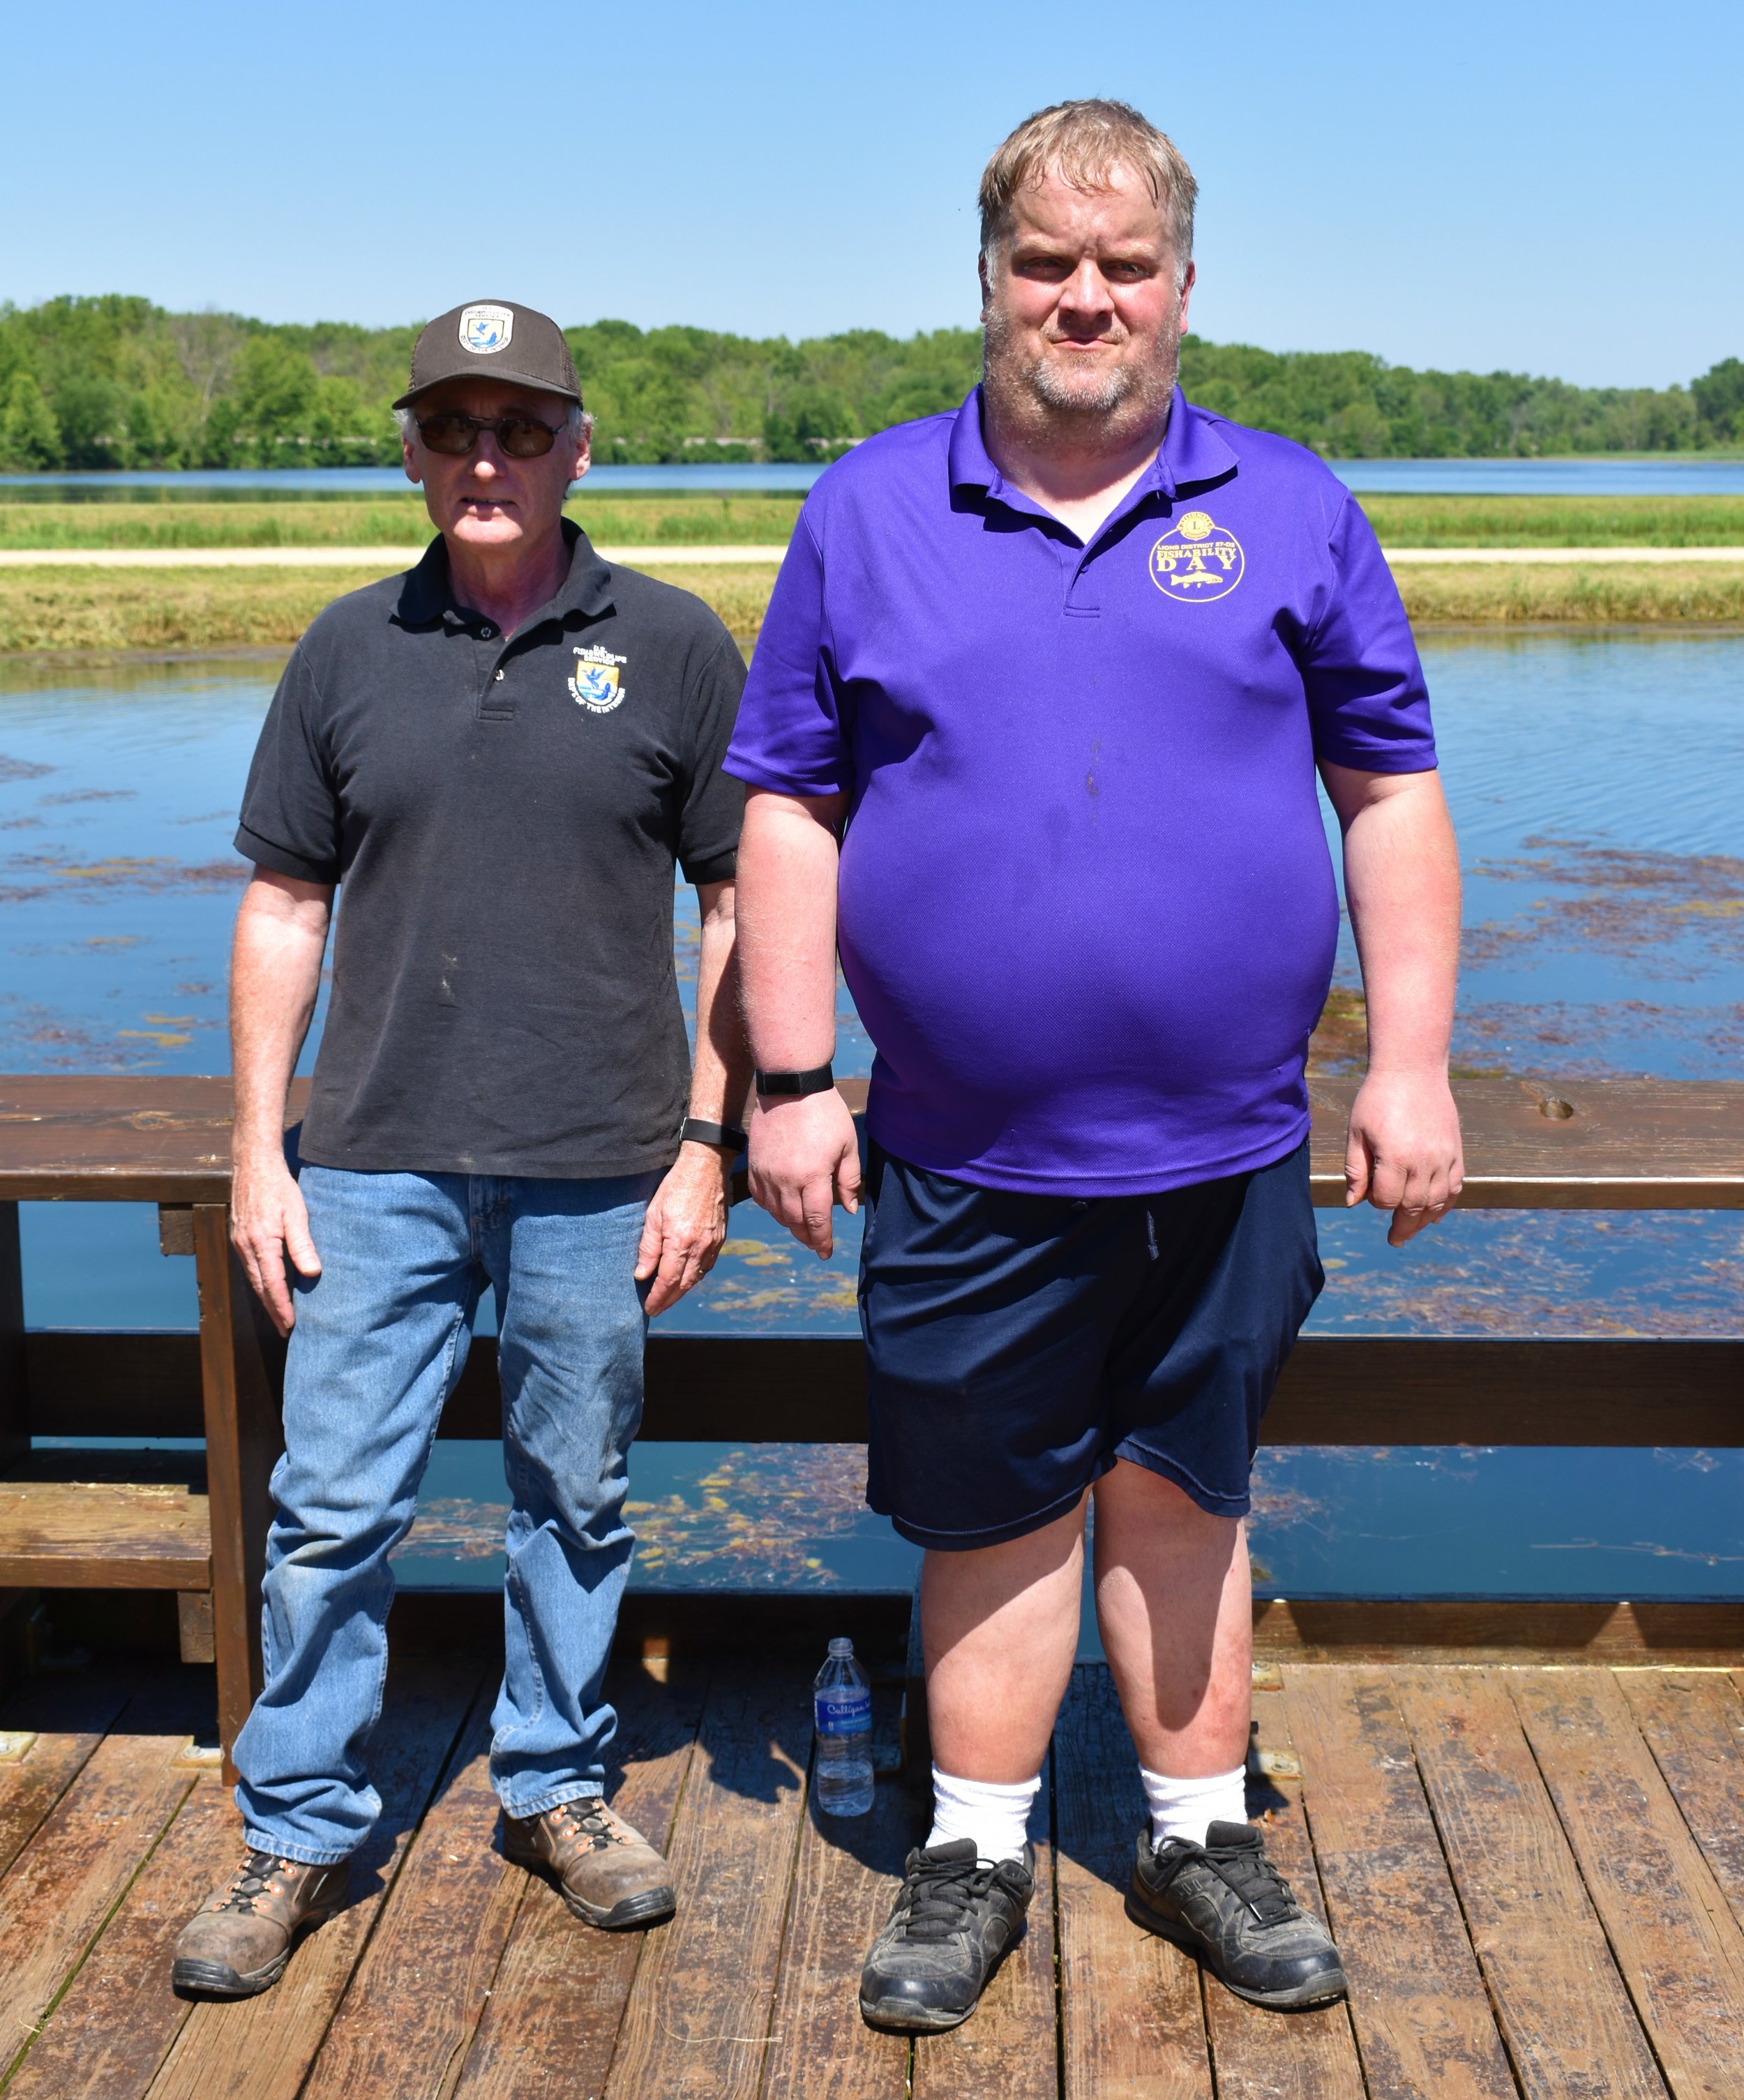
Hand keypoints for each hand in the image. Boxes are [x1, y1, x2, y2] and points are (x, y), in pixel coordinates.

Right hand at [230, 1145, 320, 1334]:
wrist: (252, 1165)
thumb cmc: (279, 1187)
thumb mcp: (297, 1213)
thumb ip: (303, 1244)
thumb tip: (312, 1273)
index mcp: (261, 1243)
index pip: (272, 1284)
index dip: (281, 1307)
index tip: (290, 1325)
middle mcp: (246, 1247)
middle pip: (260, 1287)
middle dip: (273, 1310)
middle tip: (286, 1330)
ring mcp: (239, 1243)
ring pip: (253, 1279)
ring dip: (265, 1299)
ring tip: (279, 1315)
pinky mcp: (239, 1238)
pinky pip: (250, 1267)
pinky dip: (260, 1282)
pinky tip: (269, 1288)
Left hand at [635, 1141, 731, 1314]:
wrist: (707, 1168)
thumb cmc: (676, 1187)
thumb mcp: (653, 1215)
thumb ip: (648, 1247)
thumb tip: (641, 1275)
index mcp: (681, 1243)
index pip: (667, 1281)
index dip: (658, 1297)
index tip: (649, 1308)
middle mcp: (700, 1248)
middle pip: (684, 1285)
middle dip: (669, 1300)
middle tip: (656, 1309)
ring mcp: (713, 1244)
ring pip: (697, 1277)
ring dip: (682, 1290)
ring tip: (669, 1297)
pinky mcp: (721, 1238)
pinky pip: (707, 1265)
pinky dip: (695, 1276)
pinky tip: (686, 1277)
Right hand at [747, 1089, 859, 1258]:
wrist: (790, 1086)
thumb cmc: (825, 1113)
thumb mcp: (848, 1145)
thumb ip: (849, 1180)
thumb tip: (848, 1209)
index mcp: (812, 1176)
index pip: (816, 1220)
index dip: (822, 1240)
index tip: (826, 1252)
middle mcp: (785, 1180)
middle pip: (794, 1221)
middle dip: (807, 1237)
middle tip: (817, 1244)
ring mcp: (766, 1174)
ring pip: (776, 1212)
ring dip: (790, 1224)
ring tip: (802, 1227)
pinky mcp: (754, 1165)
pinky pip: (760, 1198)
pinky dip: (772, 1208)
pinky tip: (782, 1208)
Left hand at [1345, 1069, 1463, 1246]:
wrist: (1413, 1069)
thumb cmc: (1377, 1098)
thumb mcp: (1357, 1132)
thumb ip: (1356, 1170)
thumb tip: (1353, 1203)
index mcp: (1396, 1157)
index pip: (1387, 1199)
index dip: (1377, 1203)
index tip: (1370, 1195)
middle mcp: (1425, 1161)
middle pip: (1415, 1207)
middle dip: (1403, 1226)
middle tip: (1395, 1240)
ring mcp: (1445, 1157)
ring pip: (1438, 1202)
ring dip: (1425, 1220)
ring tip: (1412, 1230)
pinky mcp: (1456, 1151)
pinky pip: (1455, 1187)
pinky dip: (1446, 1204)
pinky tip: (1435, 1214)